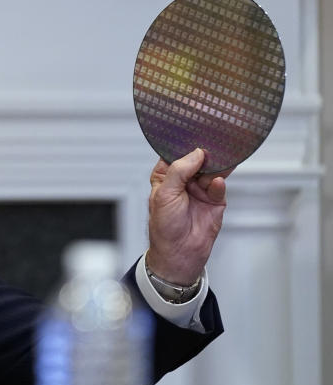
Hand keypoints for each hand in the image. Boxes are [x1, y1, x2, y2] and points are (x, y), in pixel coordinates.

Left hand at [146, 148, 230, 284]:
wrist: (179, 253)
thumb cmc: (164, 226)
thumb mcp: (165, 194)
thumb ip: (179, 171)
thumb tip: (195, 153)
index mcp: (166, 176)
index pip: (174, 153)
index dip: (183, 144)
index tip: (193, 131)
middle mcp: (183, 180)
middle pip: (197, 159)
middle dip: (204, 152)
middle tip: (212, 142)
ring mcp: (200, 189)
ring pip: (212, 169)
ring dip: (216, 165)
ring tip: (220, 157)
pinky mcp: (215, 199)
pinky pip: (220, 185)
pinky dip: (220, 182)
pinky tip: (217, 182)